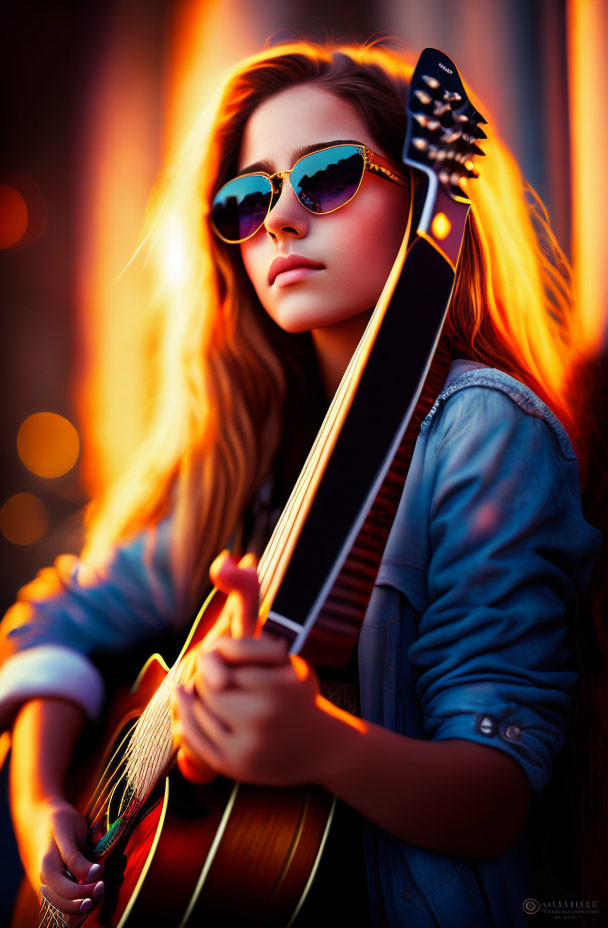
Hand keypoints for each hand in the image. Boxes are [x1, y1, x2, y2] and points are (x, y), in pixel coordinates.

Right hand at [23, 796, 103, 915]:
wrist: (41, 817)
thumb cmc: (59, 820)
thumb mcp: (69, 831)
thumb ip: (76, 856)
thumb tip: (92, 876)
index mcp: (47, 865)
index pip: (63, 890)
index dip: (83, 890)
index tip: (100, 879)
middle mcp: (44, 880)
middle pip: (62, 905)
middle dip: (84, 902)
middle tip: (101, 887)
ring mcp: (47, 885)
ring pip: (62, 907)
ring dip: (82, 904)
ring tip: (98, 889)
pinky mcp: (52, 886)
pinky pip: (63, 902)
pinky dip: (77, 901)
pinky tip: (91, 891)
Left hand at [171, 551, 333, 786]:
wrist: (321, 748)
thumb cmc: (292, 686)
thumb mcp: (273, 644)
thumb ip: (247, 596)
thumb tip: (225, 559)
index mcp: (282, 681)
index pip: (222, 653)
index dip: (219, 652)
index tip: (228, 656)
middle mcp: (268, 714)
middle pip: (207, 682)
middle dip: (206, 675)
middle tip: (211, 675)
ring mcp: (251, 744)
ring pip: (196, 708)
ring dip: (193, 698)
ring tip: (203, 693)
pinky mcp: (237, 767)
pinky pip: (193, 739)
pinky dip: (186, 722)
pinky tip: (194, 712)